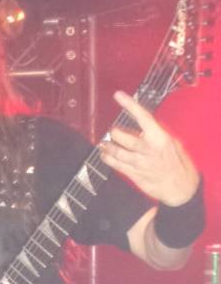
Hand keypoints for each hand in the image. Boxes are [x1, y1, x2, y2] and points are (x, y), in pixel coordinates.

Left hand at [99, 90, 199, 205]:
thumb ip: (156, 133)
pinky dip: (108, 159)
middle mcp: (148, 150)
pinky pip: (117, 166)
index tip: (118, 95)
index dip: (130, 105)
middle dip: (115, 133)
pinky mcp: (134, 175)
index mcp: (160, 138)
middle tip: (112, 130)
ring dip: (108, 147)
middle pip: (124, 137)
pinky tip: (104, 155)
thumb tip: (141, 124)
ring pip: (117, 153)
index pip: (143, 117)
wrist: (180, 187)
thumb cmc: (177, 163)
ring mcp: (140, 164)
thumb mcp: (172, 142)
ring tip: (104, 143)